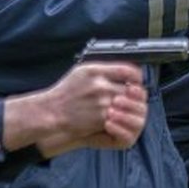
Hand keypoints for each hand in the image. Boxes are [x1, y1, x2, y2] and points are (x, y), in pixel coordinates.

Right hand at [3, 62, 145, 157]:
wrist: (52, 112)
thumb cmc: (65, 92)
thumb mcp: (82, 71)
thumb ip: (104, 70)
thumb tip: (124, 71)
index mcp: (95, 71)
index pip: (127, 70)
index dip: (136, 77)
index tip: (136, 80)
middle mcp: (99, 86)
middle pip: (130, 89)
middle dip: (133, 94)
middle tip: (130, 96)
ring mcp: (101, 103)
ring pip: (127, 104)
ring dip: (128, 106)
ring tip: (122, 106)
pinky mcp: (101, 118)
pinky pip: (120, 116)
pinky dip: (120, 117)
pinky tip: (114, 115)